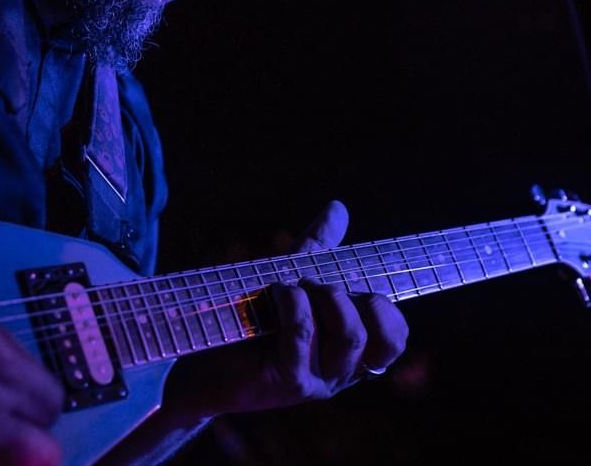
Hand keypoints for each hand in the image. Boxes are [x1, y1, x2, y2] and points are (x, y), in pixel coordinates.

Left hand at [163, 201, 408, 421]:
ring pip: (350, 335)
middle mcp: (339, 373)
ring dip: (325, 296)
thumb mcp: (291, 277)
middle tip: (317, 282)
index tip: (367, 285)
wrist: (197, 359)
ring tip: (294, 285)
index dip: (389, 312)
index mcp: (348, 353)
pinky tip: (279, 290)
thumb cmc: (247, 320)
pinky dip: (295, 304)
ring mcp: (316, 381)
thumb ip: (320, 247)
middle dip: (352, 295)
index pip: (393, 340)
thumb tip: (338, 207)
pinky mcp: (287, 382)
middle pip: (378, 334)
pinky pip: (305, 335)